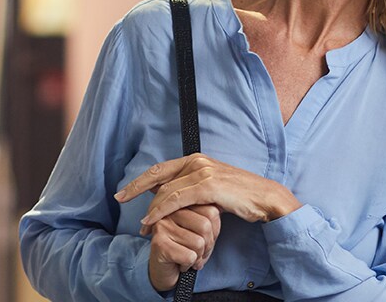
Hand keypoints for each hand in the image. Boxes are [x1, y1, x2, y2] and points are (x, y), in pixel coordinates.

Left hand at [115, 153, 301, 226]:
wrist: (264, 197)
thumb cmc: (240, 196)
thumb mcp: (212, 188)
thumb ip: (192, 188)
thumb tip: (172, 197)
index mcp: (196, 159)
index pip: (161, 169)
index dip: (140, 180)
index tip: (124, 192)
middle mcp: (197, 161)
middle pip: (158, 176)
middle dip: (136, 191)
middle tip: (120, 202)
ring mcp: (202, 172)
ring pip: (165, 191)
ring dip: (150, 209)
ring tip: (142, 226)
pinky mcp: (208, 186)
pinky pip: (175, 200)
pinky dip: (160, 211)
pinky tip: (152, 221)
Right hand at [146, 205, 221, 290]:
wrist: (164, 271)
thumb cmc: (185, 249)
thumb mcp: (201, 231)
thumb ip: (210, 219)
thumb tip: (221, 210)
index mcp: (181, 203)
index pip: (211, 212)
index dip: (214, 231)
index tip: (205, 241)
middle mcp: (169, 211)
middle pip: (205, 226)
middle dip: (207, 246)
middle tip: (198, 253)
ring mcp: (162, 225)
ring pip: (198, 243)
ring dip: (198, 257)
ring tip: (189, 258)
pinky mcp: (158, 243)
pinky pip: (189, 256)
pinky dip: (190, 265)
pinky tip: (181, 264)